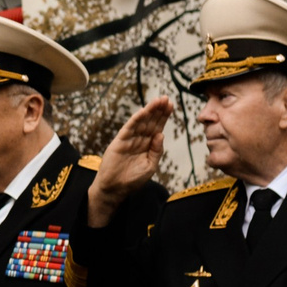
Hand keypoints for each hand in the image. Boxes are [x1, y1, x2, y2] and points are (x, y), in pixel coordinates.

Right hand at [88, 97, 174, 227]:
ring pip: (141, 122)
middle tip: (166, 98)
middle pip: (150, 122)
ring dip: (149, 111)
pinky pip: (129, 128)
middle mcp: (139, 139)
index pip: (157, 127)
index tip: (171, 105)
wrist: (115, 188)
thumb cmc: (132, 180)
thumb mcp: (150, 166)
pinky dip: (136, 119)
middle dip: (159, 110)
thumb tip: (161, 134)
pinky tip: (143, 111)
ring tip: (158, 101)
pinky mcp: (119, 141)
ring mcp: (129, 139)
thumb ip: (156, 151)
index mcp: (148, 145)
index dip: (164, 117)